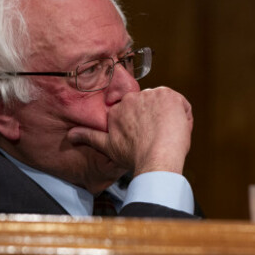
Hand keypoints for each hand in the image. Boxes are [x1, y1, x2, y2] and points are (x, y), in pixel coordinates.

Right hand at [68, 87, 192, 175]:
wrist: (156, 159)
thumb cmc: (134, 156)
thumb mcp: (107, 146)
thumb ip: (89, 136)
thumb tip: (71, 135)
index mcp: (119, 108)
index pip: (137, 110)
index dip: (144, 124)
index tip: (147, 137)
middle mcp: (133, 98)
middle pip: (151, 106)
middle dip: (156, 120)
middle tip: (157, 139)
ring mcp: (151, 95)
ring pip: (167, 105)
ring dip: (170, 118)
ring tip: (166, 136)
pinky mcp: (169, 95)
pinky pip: (181, 105)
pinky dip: (183, 117)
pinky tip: (176, 131)